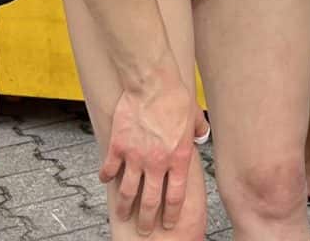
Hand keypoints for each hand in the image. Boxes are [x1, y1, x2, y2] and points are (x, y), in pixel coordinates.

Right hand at [99, 64, 196, 233]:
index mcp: (178, 159)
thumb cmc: (176, 98)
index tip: (170, 223)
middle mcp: (156, 163)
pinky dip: (106, 178)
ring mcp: (135, 157)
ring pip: (127, 192)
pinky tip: (106, 182)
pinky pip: (109, 169)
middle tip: (145, 230)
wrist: (153, 84)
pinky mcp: (117, 147)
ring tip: (123, 215)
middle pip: (151, 201)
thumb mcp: (195, 117)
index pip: (176, 196)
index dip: (173, 213)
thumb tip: (203, 136)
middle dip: (148, 220)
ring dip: (125, 207)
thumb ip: (199, 131)